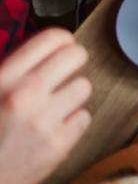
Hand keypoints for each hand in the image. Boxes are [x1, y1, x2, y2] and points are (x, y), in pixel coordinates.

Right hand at [0, 29, 91, 183]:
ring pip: (84, 86)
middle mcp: (25, 95)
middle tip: (69, 71)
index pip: (51, 39)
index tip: (64, 46)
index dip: (63, 40)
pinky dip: (73, 122)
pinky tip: (56, 128)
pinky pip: (84, 118)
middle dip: (75, 61)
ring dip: (73, 94)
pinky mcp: (58, 145)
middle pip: (76, 56)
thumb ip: (15, 71)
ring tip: (57, 105)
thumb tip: (47, 50)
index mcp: (4, 78)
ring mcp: (43, 120)